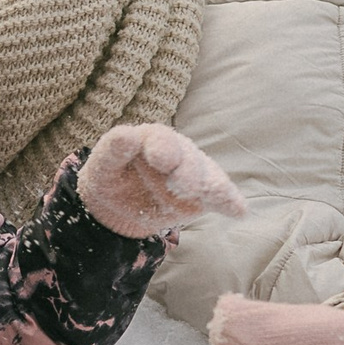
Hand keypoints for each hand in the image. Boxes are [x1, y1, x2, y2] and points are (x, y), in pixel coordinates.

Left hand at [75, 123, 246, 238]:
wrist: (118, 204)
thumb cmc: (111, 176)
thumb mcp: (104, 164)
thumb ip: (114, 149)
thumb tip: (126, 134)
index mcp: (153, 139)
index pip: (161, 139)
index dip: (162, 148)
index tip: (161, 159)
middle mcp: (179, 152)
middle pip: (189, 159)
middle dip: (189, 171)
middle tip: (183, 186)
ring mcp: (194, 172)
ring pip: (207, 176)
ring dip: (212, 186)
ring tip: (217, 196)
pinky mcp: (203, 194)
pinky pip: (219, 195)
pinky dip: (230, 201)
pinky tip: (239, 210)